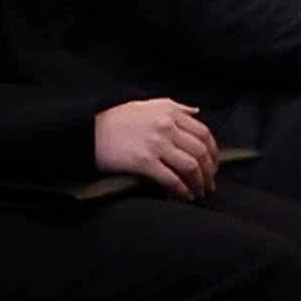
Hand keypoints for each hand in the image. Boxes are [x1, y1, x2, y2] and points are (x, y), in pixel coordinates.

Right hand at [89, 97, 216, 196]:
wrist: (86, 130)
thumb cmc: (115, 118)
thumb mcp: (147, 105)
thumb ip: (175, 107)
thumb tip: (196, 111)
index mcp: (170, 112)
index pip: (204, 133)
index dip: (214, 152)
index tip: (214, 164)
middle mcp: (167, 127)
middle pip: (201, 151)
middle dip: (210, 170)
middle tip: (210, 182)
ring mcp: (156, 144)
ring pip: (190, 166)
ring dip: (199, 182)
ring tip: (200, 192)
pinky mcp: (143, 162)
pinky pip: (172, 179)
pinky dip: (182, 190)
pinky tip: (184, 196)